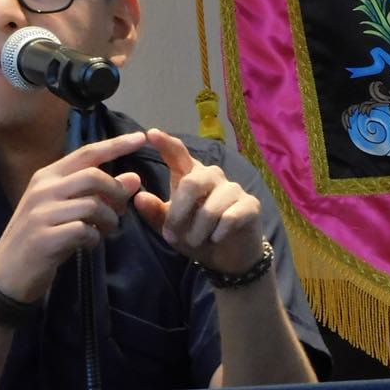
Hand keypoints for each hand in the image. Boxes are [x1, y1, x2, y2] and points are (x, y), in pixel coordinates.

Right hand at [0, 131, 145, 302]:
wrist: (7, 272)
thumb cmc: (39, 234)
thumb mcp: (64, 208)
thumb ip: (95, 192)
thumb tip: (133, 178)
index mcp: (46, 176)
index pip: (86, 153)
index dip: (116, 144)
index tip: (140, 137)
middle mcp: (42, 189)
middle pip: (93, 176)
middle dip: (116, 192)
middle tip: (120, 209)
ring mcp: (41, 213)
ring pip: (93, 205)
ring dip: (108, 220)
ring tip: (105, 230)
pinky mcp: (45, 239)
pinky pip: (84, 231)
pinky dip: (95, 238)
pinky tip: (89, 243)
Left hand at [133, 128, 262, 275]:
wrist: (227, 256)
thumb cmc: (195, 235)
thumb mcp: (170, 227)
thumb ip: (154, 213)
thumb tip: (139, 198)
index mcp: (190, 175)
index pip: (178, 153)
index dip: (166, 143)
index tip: (152, 134)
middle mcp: (212, 175)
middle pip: (191, 183)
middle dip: (178, 214)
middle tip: (171, 236)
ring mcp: (233, 188)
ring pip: (210, 208)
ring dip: (197, 230)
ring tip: (194, 242)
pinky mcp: (250, 205)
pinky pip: (229, 218)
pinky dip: (217, 233)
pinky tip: (216, 238)